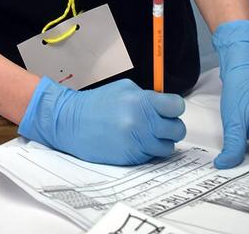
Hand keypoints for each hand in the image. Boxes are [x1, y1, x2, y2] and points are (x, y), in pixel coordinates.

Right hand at [18, 76, 185, 165]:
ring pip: (167, 147)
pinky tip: (134, 142)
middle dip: (171, 125)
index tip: (169, 108)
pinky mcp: (131, 158)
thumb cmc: (96, 104)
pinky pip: (151, 156)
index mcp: (141, 102)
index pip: (177, 106)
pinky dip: (147, 150)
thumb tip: (165, 103)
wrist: (71, 122)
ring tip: (146, 134)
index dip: (174, 107)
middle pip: (177, 129)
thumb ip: (147, 96)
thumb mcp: (124, 89)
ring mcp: (138, 143)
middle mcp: (142, 123)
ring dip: (161, 141)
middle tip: (159, 123)